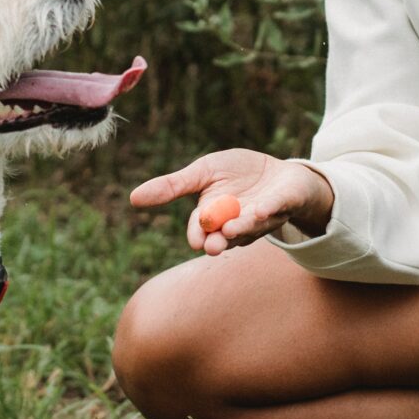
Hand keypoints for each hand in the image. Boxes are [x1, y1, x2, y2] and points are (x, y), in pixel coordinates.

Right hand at [129, 148, 335, 254]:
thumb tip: (132, 198)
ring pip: (251, 226)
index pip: (202, 230)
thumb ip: (173, 186)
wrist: (281, 172)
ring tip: (232, 228)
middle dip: (220, 241)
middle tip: (213, 247)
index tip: (196, 240)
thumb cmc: (238, 174)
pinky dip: (269, 209)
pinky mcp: (286, 203)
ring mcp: (263, 217)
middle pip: (226, 237)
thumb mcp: (203, 173)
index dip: (198, 235)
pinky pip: (278, 207)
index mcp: (216, 217)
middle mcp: (238, 224)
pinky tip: (261, 210)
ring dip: (242, 228)